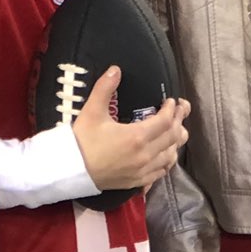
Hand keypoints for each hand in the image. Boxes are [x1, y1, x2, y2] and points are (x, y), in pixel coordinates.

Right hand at [71, 67, 190, 191]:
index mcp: (137, 136)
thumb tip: (116, 69)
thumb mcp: (92, 111)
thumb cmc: (82, 141)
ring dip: (176, 142)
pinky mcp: (138, 181)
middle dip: (179, 121)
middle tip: (180, 110)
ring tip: (175, 130)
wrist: (71, 171)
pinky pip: (161, 171)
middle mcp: (145, 155)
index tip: (170, 100)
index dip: (172, 109)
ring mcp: (143, 170)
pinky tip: (166, 154)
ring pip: (171, 156)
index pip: (166, 121)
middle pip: (173, 137)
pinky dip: (167, 160)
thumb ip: (105, 88)